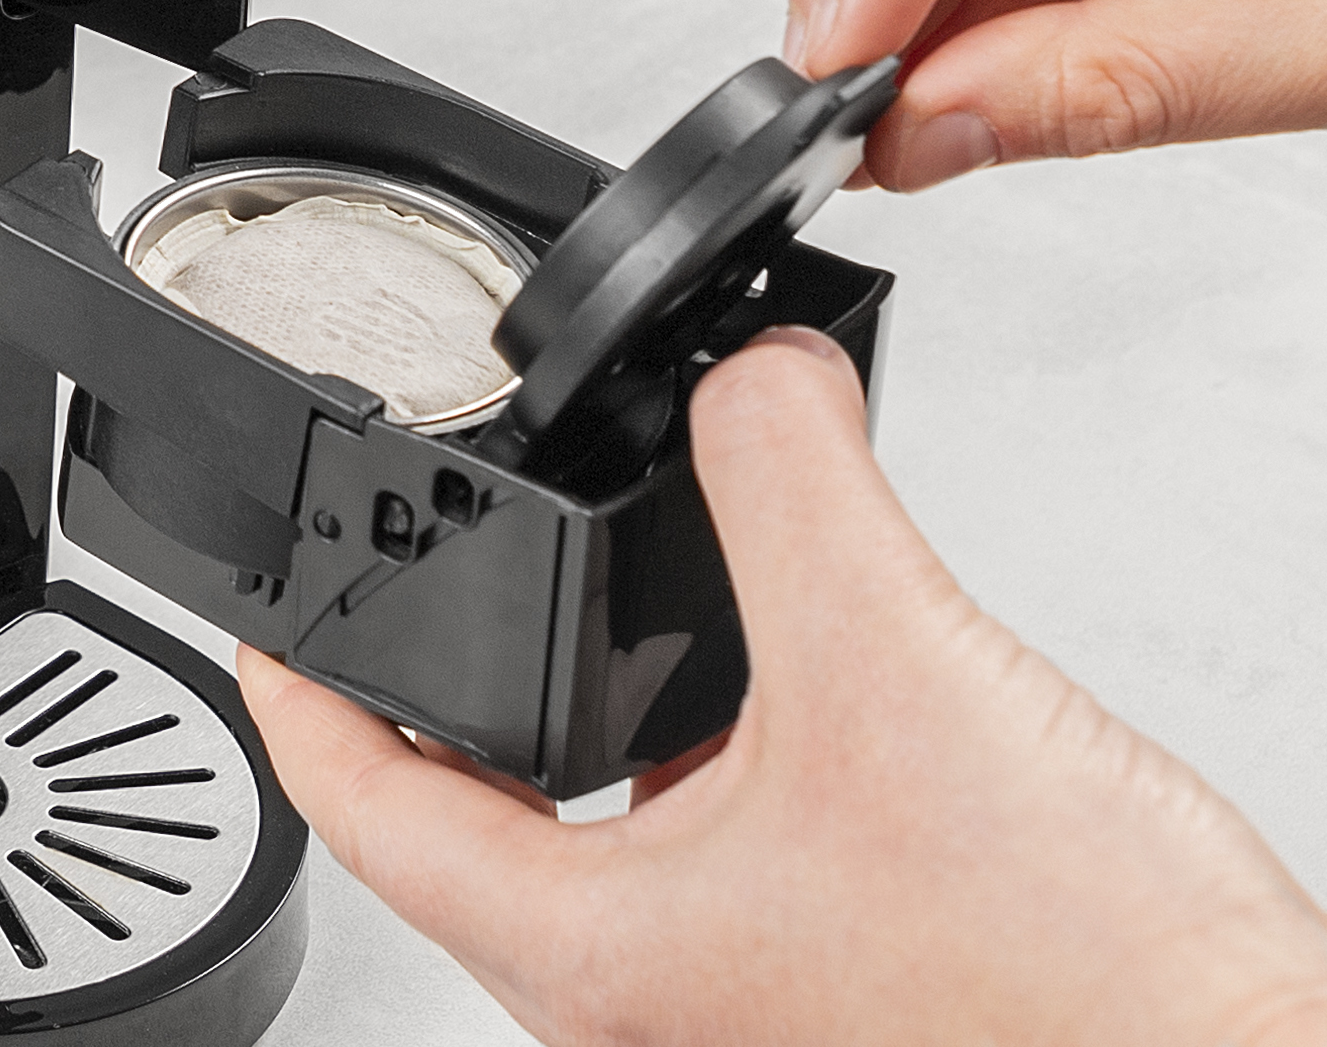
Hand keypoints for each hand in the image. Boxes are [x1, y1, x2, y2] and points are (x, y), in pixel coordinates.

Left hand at [239, 330, 1326, 1046]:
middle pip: (474, 813)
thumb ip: (794, 489)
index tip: (263, 611)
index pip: (365, 808)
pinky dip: (720, 722)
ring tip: (597, 583)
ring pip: (611, 817)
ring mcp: (747, 991)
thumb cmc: (1091, 1020)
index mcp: (600, 955)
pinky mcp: (842, 972)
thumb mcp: (896, 681)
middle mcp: (654, 993)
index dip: (292, 692)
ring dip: (595, 696)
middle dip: (447, 678)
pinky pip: (727, 822)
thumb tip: (755, 371)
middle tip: (422, 573)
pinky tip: (788, 666)